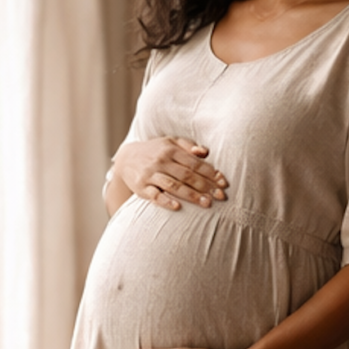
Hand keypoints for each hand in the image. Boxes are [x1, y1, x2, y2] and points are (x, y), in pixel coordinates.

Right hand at [114, 137, 228, 210]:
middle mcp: (161, 161)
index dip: (210, 173)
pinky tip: (177, 207)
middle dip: (205, 186)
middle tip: (220, 197)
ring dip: (191, 195)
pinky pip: (154, 195)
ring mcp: (150, 174)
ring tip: (206, 204)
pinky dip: (166, 201)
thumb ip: (188, 146)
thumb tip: (205, 152)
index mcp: (170, 149)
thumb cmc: (155, 151)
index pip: (194, 162)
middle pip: (187, 175)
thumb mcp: (170, 142)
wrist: (125, 158)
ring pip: (173, 185)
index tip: (223, 183)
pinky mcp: (141, 187)